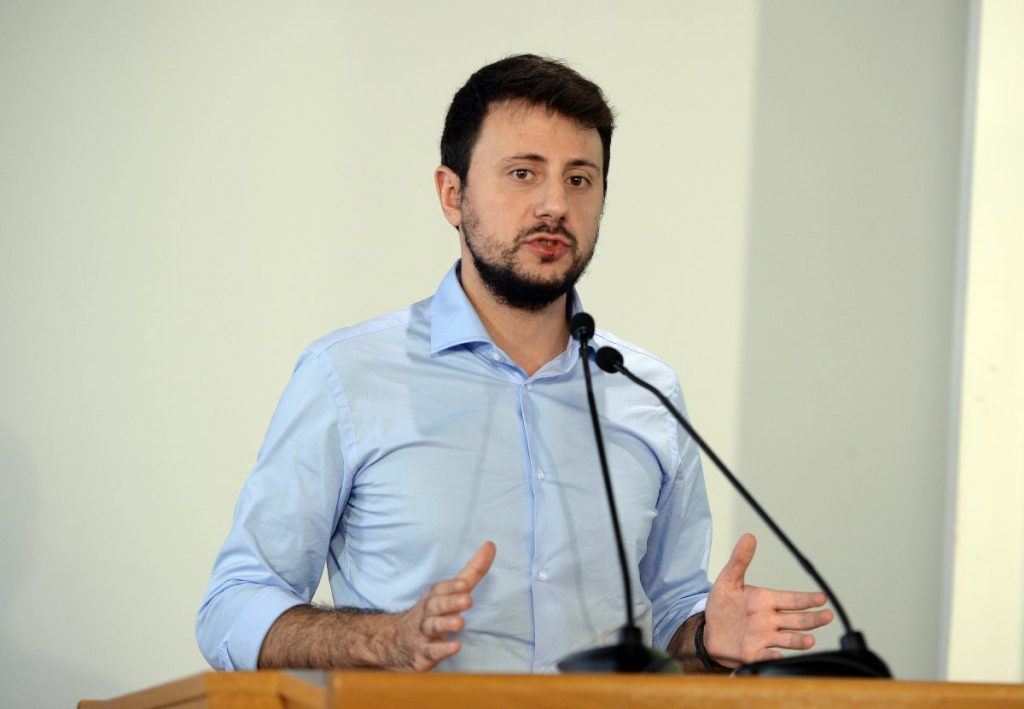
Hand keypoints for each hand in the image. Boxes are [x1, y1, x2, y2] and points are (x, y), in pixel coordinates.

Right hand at [388, 541, 495, 670]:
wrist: (394, 641)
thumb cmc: (431, 613)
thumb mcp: (449, 591)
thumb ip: (472, 572)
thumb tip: (491, 545)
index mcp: (434, 597)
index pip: (441, 589)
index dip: (451, 586)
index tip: (464, 584)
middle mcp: (427, 613)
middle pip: (436, 605)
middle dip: (451, 602)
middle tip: (467, 601)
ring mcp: (423, 633)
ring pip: (432, 627)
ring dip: (445, 624)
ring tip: (460, 623)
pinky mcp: (422, 654)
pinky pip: (430, 651)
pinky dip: (441, 649)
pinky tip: (455, 647)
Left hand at [704, 533, 832, 666]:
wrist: (709, 631)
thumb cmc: (722, 605)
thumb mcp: (728, 580)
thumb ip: (739, 560)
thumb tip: (749, 536)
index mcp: (766, 601)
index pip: (791, 599)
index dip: (806, 598)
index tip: (821, 598)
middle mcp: (769, 620)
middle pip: (796, 620)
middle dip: (813, 619)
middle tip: (827, 616)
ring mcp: (763, 638)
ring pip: (787, 639)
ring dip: (798, 640)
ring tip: (810, 640)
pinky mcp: (753, 654)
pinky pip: (765, 656)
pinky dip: (773, 656)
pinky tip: (779, 655)